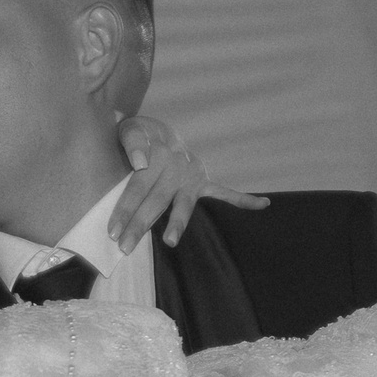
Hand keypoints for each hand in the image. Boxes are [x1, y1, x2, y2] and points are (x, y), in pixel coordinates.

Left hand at [111, 115, 273, 251]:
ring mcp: (192, 175)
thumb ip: (132, 141)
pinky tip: (262, 204)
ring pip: (183, 204)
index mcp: (156, 155)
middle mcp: (176, 166)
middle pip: (156, 200)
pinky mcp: (204, 181)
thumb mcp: (130, 129)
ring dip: (177, 223)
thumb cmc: (140, 137)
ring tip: (170, 241)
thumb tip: (140, 161)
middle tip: (125, 247)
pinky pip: (224, 192)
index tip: (113, 232)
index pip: (138, 185)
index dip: (125, 208)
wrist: (161, 132)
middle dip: (140, 224)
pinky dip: (243, 199)